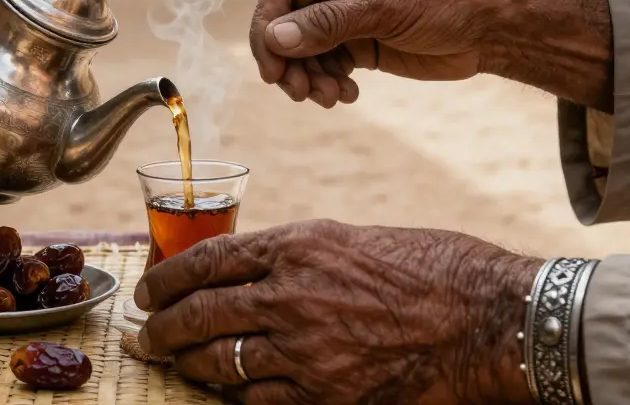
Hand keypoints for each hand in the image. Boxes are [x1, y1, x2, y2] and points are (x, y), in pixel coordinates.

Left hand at [135, 220, 539, 404]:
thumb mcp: (350, 240)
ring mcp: (307, 350)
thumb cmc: (427, 269)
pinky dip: (235, 397)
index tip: (149, 293)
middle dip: (162, 330)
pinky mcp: (327, 396)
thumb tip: (242, 275)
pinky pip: (258, 402)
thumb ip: (291, 257)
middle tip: (145, 338)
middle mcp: (292, 295)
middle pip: (200, 314)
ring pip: (220, 362)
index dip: (167, 279)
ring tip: (178, 365)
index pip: (208, 261)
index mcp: (298, 245)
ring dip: (190, 366)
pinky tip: (228, 393)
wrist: (483, 318)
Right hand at [249, 0, 506, 107]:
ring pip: (302, 51)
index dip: (268, 28)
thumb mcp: (384, 8)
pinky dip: (328, 84)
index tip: (272, 67)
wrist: (491, 29)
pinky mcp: (357, 45)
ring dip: (309, 78)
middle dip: (290, 61)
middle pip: (286, 25)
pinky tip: (347, 96)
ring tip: (329, 98)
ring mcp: (344, 17)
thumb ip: (328, 23)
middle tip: (300, 92)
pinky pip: (325, 67)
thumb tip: (275, 38)